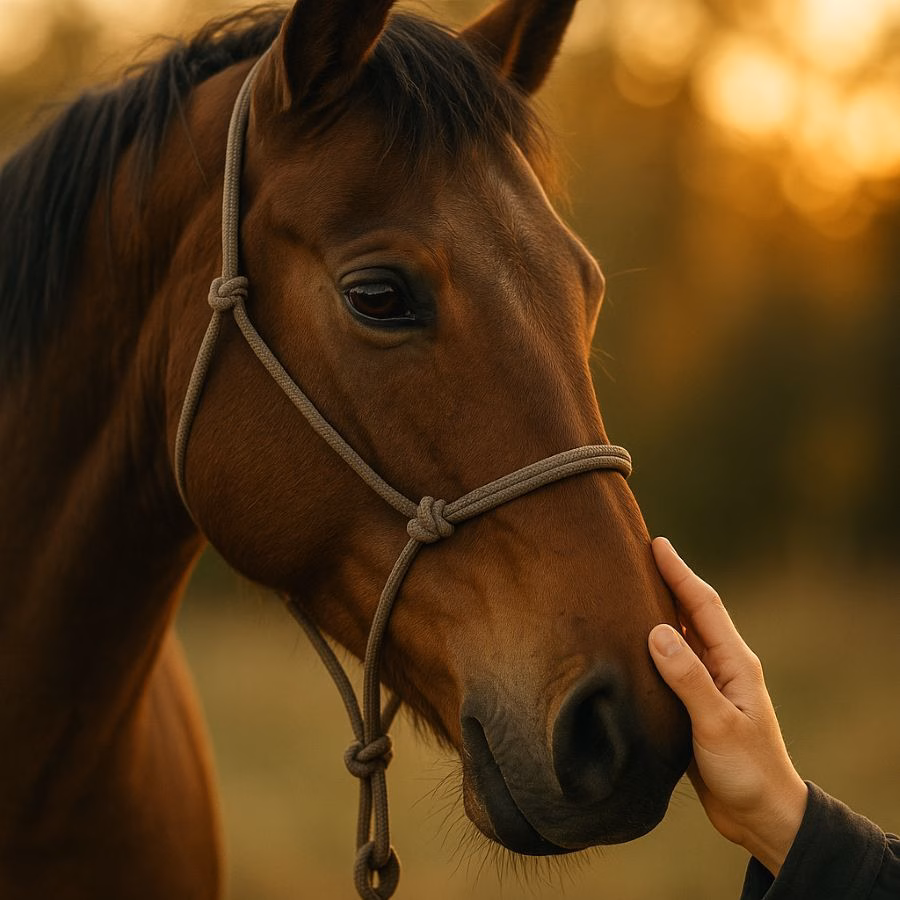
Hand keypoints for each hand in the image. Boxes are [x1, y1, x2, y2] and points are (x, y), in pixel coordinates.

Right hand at [648, 537, 807, 875]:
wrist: (760, 815)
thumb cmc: (747, 770)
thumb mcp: (717, 724)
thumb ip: (688, 678)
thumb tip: (656, 632)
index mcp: (734, 662)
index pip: (703, 606)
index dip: (680, 573)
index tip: (657, 544)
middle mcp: (722, 666)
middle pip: (692, 614)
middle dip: (667, 582)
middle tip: (636, 557)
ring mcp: (708, 685)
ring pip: (679, 637)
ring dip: (657, 612)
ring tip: (626, 591)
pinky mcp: (694, 704)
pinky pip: (670, 664)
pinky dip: (651, 646)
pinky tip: (630, 643)